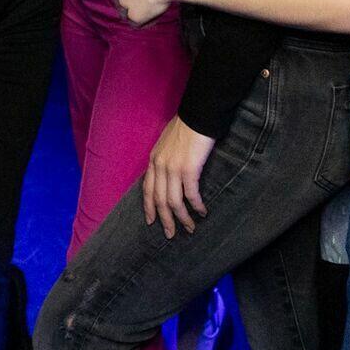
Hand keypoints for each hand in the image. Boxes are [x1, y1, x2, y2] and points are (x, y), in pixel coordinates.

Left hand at [143, 115, 214, 237]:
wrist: (198, 114)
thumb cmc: (186, 126)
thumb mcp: (167, 142)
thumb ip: (165, 157)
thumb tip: (169, 172)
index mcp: (154, 159)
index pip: (147, 189)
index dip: (149, 207)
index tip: (151, 221)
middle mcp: (160, 166)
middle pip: (159, 200)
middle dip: (165, 220)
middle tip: (170, 234)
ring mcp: (173, 168)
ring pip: (174, 202)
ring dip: (182, 218)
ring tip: (190, 228)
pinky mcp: (189, 169)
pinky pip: (191, 195)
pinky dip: (196, 206)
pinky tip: (202, 212)